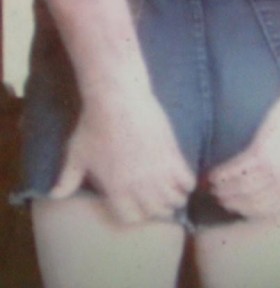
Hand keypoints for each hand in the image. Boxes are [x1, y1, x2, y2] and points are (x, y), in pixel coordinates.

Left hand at [50, 90, 195, 223]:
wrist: (116, 99)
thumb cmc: (93, 125)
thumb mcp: (76, 154)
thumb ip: (67, 179)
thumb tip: (54, 196)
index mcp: (116, 189)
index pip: (132, 218)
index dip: (136, 213)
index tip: (139, 205)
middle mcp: (139, 186)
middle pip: (157, 211)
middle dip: (158, 208)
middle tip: (159, 198)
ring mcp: (158, 171)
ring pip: (175, 199)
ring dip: (175, 197)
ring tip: (174, 190)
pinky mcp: (172, 155)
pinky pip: (188, 180)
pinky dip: (187, 182)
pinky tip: (181, 175)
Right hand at [209, 86, 279, 218]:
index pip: (270, 208)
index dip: (249, 211)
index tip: (237, 209)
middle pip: (252, 200)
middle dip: (233, 202)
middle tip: (219, 199)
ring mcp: (274, 167)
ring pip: (242, 186)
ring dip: (224, 189)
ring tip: (212, 188)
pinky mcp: (261, 150)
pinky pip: (237, 169)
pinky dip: (222, 174)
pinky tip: (213, 175)